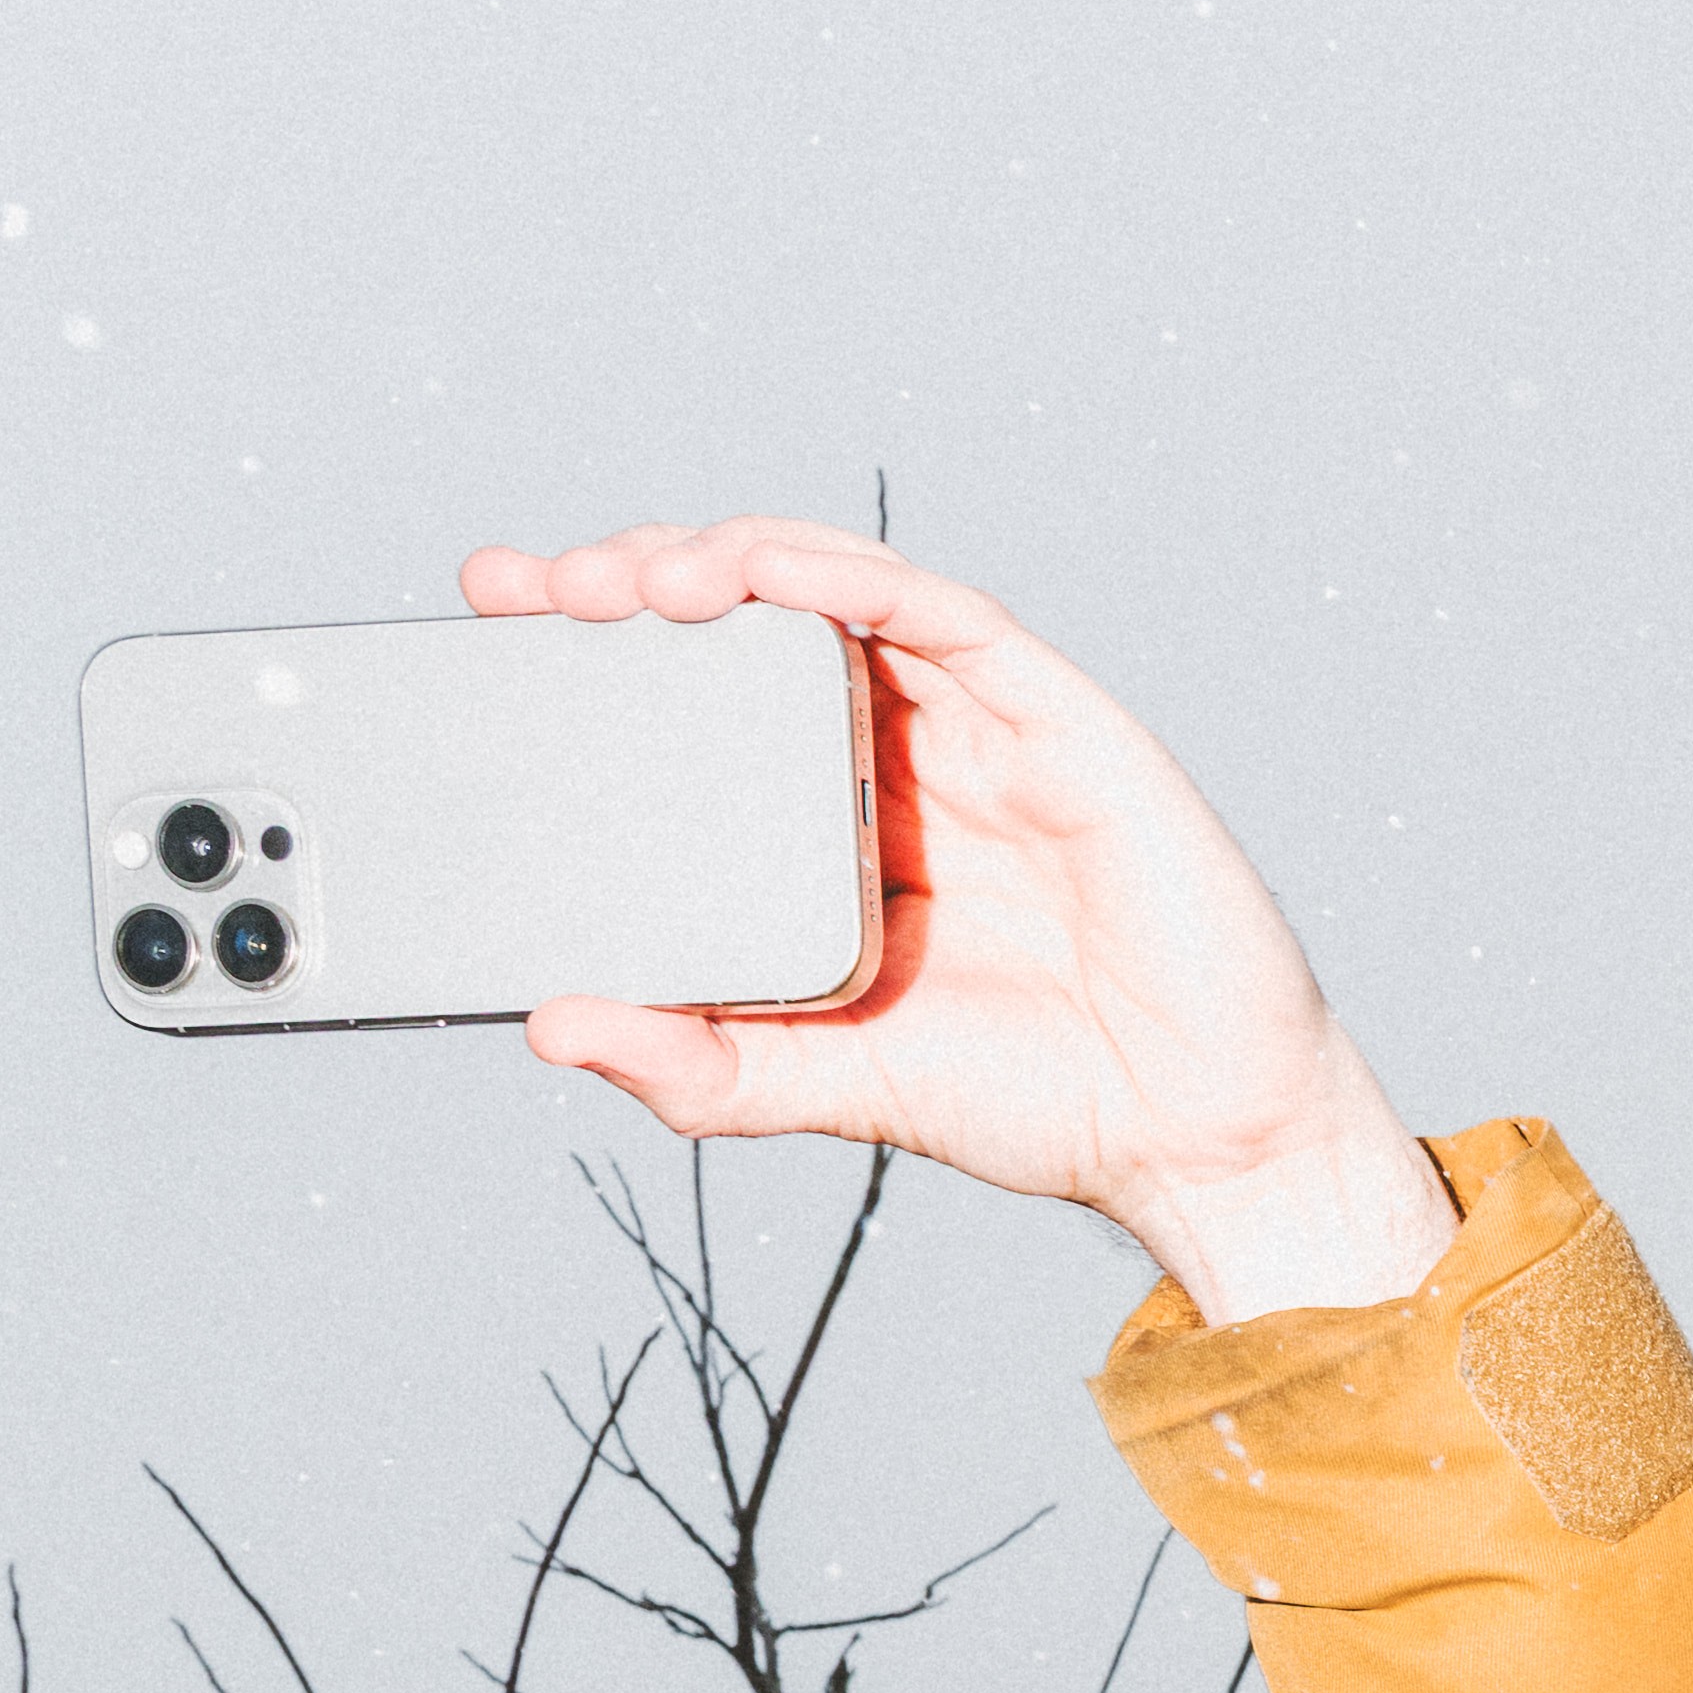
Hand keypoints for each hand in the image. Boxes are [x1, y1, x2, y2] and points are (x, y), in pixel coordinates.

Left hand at [460, 520, 1456, 1323]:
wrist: (1201, 1135)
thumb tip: (553, 1025)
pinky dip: (850, 575)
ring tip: (636, 575)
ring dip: (727, 558)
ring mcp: (983, 732)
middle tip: (532, 590)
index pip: (698, 706)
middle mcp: (906, 761)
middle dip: (630, 581)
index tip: (492, 621)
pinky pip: (945, 615)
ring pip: (836, 595)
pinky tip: (769, 569)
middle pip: (748, 627)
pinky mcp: (1059, 721)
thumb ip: (699, 1066)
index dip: (598, 649)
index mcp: (842, 830)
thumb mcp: (829, 1085)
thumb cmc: (1042, 1103)